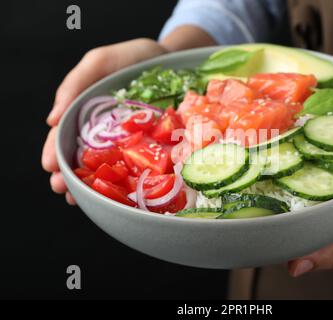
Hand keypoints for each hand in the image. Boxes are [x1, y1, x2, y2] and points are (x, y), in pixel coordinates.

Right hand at [41, 38, 167, 203]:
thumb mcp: (100, 62)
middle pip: (82, 156)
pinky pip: (138, 165)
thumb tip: (51, 120)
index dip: (55, 152)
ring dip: (91, 184)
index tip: (51, 168)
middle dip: (70, 176)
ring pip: (107, 166)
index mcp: (88, 113)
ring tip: (81, 198)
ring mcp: (128, 141)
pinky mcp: (151, 146)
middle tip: (63, 190)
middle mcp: (105, 131)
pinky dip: (126, 181)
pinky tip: (119, 194)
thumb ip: (76, 83)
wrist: (171, 58)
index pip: (64, 136)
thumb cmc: (132, 59)